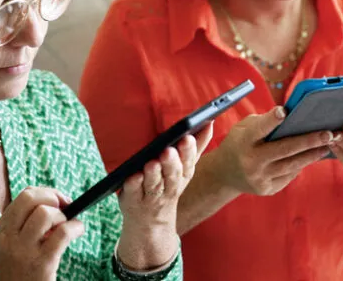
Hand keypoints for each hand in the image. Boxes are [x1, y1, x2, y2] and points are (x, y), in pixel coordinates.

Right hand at [0, 187, 83, 280]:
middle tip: (65, 207)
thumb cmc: (19, 271)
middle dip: (53, 197)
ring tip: (66, 226)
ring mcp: (23, 250)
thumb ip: (24, 224)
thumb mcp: (12, 245)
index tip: (58, 201)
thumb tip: (55, 202)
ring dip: (62, 216)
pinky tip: (78, 230)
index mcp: (1, 228)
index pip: (24, 196)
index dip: (46, 193)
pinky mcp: (41, 263)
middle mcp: (8, 237)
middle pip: (32, 198)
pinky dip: (75, 227)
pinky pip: (62, 233)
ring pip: (45, 213)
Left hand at [117, 123, 212, 269]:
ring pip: (154, 184)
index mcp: (182, 175)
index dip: (187, 151)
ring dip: (153, 174)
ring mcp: (151, 195)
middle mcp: (169, 187)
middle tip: (168, 150)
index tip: (186, 137)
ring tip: (152, 163)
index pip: (187, 162)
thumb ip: (197, 144)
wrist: (151, 221)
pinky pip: (134, 192)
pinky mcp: (133, 200)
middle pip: (171, 175)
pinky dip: (134, 185)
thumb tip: (209, 121)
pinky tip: (133, 176)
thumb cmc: (168, 184)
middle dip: (171, 163)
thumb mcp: (185, 167)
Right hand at [213, 106, 333, 195]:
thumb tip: (291, 117)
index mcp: (243, 141)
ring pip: (291, 165)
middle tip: (328, 134)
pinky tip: (311, 157)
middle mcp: (251, 160)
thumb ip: (263, 122)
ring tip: (327, 146)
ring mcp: (259, 177)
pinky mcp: (267, 189)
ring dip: (311, 155)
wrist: (223, 174)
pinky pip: (288, 176)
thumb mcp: (242, 129)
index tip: (284, 111)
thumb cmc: (238, 144)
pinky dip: (300, 165)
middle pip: (284, 149)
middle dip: (308, 141)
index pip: (259, 129)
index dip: (271, 120)